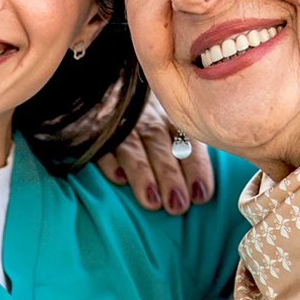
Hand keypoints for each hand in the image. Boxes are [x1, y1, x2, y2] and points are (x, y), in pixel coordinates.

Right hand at [96, 95, 214, 214]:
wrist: (114, 94)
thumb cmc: (153, 121)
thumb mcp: (175, 126)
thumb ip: (191, 151)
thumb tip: (204, 191)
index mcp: (171, 118)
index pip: (187, 141)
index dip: (195, 168)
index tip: (201, 195)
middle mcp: (148, 119)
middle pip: (160, 148)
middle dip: (169, 177)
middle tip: (177, 205)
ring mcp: (120, 125)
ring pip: (133, 149)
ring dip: (143, 175)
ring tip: (152, 202)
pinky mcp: (95, 131)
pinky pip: (102, 145)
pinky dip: (109, 161)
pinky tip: (117, 179)